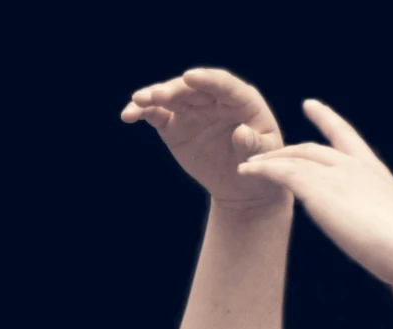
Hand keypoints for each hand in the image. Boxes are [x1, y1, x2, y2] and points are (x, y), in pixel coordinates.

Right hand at [120, 67, 287, 209]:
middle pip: (191, 88)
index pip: (223, 84)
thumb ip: (253, 144)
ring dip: (152, 97)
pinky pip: (157, 114)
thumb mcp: (264, 157)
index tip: (189, 76)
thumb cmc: (260, 168)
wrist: (241, 187)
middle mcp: (214, 99)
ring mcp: (192, 111)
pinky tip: (128, 115)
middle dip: (173, 90)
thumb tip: (241, 133)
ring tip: (137, 101)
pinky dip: (142, 112)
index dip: (206, 79)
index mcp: (241, 100)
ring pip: (171, 97)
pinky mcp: (175, 125)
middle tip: (156, 95)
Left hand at [236, 100, 392, 286]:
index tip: (311, 105)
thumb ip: (379, 223)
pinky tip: (246, 172)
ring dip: (268, 160)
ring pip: (293, 157)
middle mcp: (355, 165)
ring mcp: (338, 174)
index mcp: (375, 172)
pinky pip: (282, 172)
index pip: (346, 136)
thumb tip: (381, 242)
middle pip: (312, 148)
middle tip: (265, 150)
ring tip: (248, 166)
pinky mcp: (319, 187)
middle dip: (286, 148)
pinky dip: (262, 170)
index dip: (327, 119)